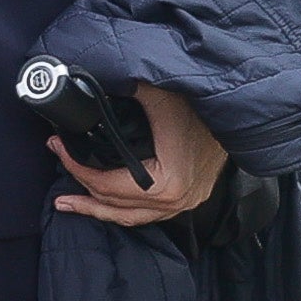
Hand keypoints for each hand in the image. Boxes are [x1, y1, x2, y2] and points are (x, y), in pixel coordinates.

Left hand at [52, 86, 225, 227]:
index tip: (57, 145)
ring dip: (98, 208)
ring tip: (69, 202)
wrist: (243, 114)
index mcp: (167, 183)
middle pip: (115, 204)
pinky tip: (105, 202)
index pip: (108, 185)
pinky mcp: (189, 199)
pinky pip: (148, 213)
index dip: (77, 167)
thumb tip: (86, 84)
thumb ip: (123, 91)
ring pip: (130, 216)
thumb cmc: (204, 106)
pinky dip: (122, 208)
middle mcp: (176, 201)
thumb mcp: (159, 96)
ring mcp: (184, 204)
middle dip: (81, 185)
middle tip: (58, 161)